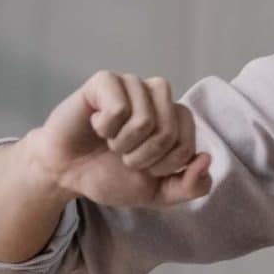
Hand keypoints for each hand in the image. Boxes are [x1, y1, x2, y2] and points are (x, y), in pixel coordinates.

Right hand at [25, 70, 212, 208]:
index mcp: (174, 118)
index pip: (187, 142)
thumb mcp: (157, 193)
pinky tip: (96, 125)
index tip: (145, 168)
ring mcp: (132, 85)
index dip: (165, 165)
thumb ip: (190, 186)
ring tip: (111, 142)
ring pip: (145, 119)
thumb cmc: (111, 176)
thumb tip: (206, 160)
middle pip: (169, 130)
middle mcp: (157, 96)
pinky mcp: (105, 81)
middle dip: (144, 157)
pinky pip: (119, 106)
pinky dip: (106, 127)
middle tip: (123, 156)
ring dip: (124, 143)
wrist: (66, 173)